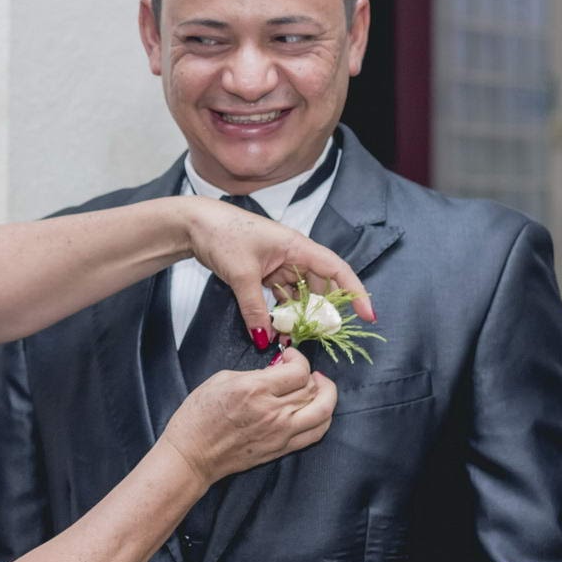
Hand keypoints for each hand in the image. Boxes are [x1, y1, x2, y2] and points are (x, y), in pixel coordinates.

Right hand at [160, 348, 335, 484]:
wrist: (193, 453)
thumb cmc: (199, 416)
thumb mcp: (221, 379)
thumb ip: (254, 373)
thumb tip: (276, 371)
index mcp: (255, 389)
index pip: (298, 371)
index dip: (299, 359)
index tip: (289, 357)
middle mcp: (273, 412)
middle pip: (312, 389)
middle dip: (311, 375)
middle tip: (302, 371)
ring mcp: (280, 433)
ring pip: (323, 412)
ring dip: (327, 396)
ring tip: (320, 387)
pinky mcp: (282, 449)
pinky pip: (316, 433)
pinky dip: (323, 418)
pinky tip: (317, 409)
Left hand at [182, 196, 373, 338]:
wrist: (194, 223)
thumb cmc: (222, 235)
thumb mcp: (241, 275)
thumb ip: (256, 309)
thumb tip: (265, 338)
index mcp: (297, 246)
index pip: (337, 269)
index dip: (355, 292)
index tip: (368, 315)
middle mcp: (292, 254)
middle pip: (320, 286)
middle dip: (322, 312)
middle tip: (321, 337)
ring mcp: (278, 263)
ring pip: (299, 293)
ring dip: (298, 315)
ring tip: (294, 338)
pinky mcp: (263, 270)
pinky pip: (280, 294)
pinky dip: (280, 311)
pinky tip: (277, 329)